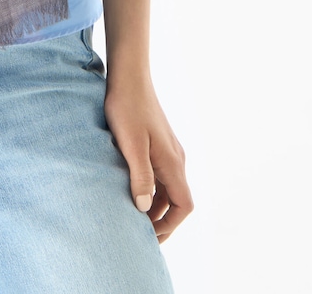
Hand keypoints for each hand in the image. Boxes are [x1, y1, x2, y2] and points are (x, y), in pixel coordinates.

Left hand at [103, 75, 192, 242]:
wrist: (129, 75)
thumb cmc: (127, 108)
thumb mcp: (131, 145)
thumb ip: (140, 177)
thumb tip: (145, 209)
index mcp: (173, 163)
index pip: (184, 205)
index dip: (170, 225)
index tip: (149, 235)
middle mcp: (176, 159)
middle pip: (177, 200)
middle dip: (161, 220)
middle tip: (137, 232)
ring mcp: (168, 150)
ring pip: (167, 187)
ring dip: (155, 204)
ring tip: (131, 215)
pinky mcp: (158, 142)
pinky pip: (160, 174)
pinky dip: (150, 188)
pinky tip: (130, 188)